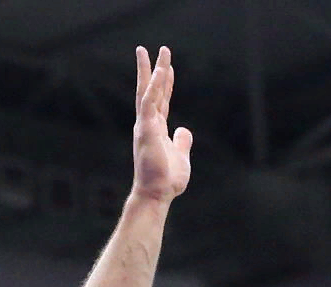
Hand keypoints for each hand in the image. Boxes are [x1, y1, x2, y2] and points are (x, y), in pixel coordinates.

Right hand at [132, 46, 191, 202]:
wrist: (157, 194)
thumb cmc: (166, 180)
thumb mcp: (181, 157)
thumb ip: (182, 142)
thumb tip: (184, 130)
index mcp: (156, 129)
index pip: (161, 101)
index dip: (165, 84)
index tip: (168, 67)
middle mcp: (148, 124)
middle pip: (151, 91)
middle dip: (153, 69)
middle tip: (155, 49)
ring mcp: (145, 125)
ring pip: (149, 91)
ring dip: (153, 70)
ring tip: (158, 51)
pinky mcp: (146, 129)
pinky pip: (149, 102)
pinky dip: (154, 86)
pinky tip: (161, 71)